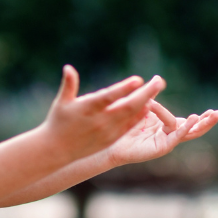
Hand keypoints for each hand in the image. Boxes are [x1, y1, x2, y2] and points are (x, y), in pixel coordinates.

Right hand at [42, 65, 166, 163]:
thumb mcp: (61, 102)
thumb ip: (68, 84)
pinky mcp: (112, 138)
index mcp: (87, 109)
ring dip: (146, 101)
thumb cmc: (58, 122)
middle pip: (127, 106)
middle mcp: (100, 121)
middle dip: (145, 93)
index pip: (108, 97)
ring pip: (132, 115)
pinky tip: (149, 105)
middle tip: (160, 80)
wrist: (57, 150)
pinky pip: (130, 125)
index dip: (123, 89)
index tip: (138, 79)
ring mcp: (108, 131)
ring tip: (157, 88)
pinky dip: (140, 114)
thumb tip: (68, 67)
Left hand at [104, 100, 217, 166]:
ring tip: (212, 115)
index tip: (203, 109)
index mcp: (168, 127)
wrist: (112, 144)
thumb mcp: (142, 108)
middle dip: (207, 121)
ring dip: (200, 124)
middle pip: (194, 129)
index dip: (197, 116)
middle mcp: (170, 135)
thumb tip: (158, 78)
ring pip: (188, 132)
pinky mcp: (161, 147)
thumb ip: (151, 97)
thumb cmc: (125, 127)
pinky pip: (176, 136)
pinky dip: (185, 128)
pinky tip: (193, 120)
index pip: (186, 120)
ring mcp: (167, 142)